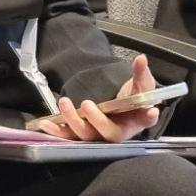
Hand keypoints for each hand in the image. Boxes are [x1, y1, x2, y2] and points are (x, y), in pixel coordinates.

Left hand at [33, 54, 160, 141]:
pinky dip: (57, 131)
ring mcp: (98, 134)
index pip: (145, 120)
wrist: (118, 105)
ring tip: (65, 104)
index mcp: (136, 120)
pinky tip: (46, 123)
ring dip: (73, 122)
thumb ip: (141, 72)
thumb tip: (141, 59)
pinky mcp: (82, 134)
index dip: (147, 117)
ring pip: (86, 135)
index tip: (149, 111)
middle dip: (96, 120)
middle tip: (87, 105)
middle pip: (108, 132)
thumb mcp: (140, 84)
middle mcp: (117, 131)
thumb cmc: (132, 99)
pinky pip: (68, 136)